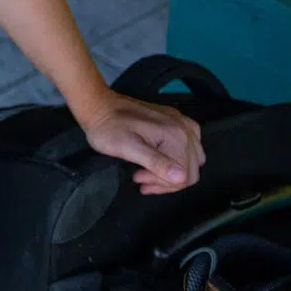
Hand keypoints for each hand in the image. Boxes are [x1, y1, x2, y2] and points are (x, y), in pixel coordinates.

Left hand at [77, 92, 205, 195]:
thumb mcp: (128, 148)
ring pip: (191, 161)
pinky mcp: (175, 121)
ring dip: (170, 173)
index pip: (185, 176)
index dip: (162, 183)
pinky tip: (156, 162)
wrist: (98, 106)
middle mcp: (184, 128)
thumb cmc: (108, 129)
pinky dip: (174, 160)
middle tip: (139, 177)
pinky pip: (188, 148)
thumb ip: (155, 162)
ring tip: (144, 173)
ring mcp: (181, 123)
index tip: (139, 178)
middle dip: (165, 181)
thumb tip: (181, 177)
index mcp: (175, 135)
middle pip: (191, 170)